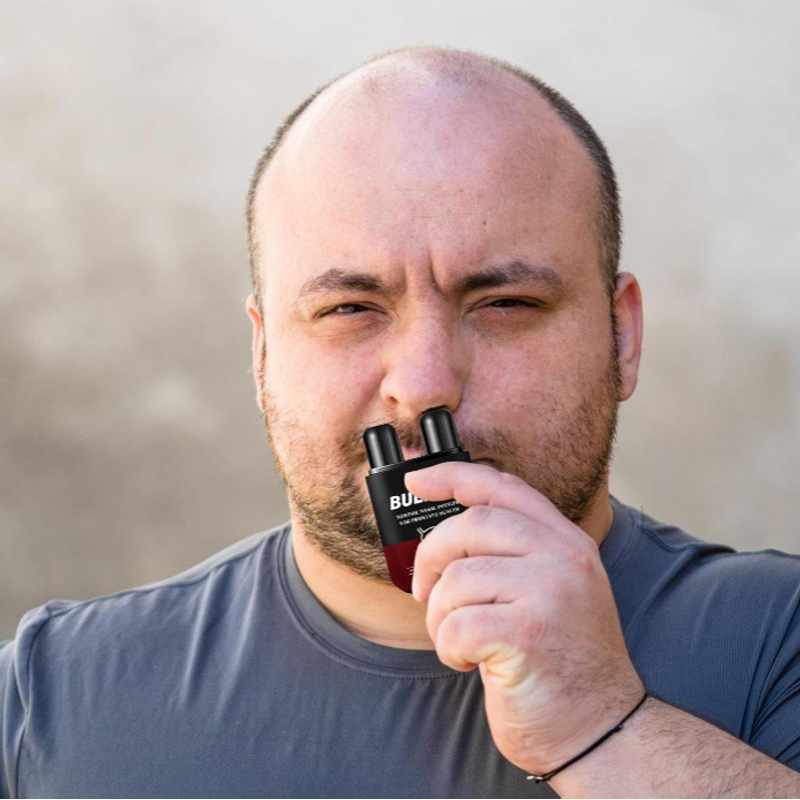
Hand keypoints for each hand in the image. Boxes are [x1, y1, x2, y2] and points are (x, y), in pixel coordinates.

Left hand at [404, 460, 644, 776]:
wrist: (600, 731)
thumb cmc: (562, 664)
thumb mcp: (553, 591)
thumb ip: (514, 554)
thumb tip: (444, 531)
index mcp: (566, 542)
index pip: (502, 486)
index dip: (452, 476)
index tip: (417, 477)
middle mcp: (563, 558)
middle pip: (469, 524)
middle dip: (431, 559)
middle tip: (425, 593)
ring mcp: (549, 592)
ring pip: (456, 579)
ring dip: (440, 616)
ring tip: (461, 641)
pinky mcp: (527, 634)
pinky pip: (455, 625)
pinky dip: (449, 648)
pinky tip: (472, 662)